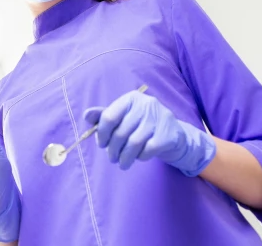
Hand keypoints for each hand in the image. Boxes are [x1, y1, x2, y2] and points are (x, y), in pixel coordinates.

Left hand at [83, 91, 215, 176]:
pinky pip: (147, 150)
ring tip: (122, 163)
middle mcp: (146, 105)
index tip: (101, 144)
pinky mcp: (168, 135)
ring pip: (133, 144)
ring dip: (124, 157)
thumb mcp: (124, 117)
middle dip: (113, 149)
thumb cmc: (143, 125)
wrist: (175, 135)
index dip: (101, 134)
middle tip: (112, 158)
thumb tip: (86, 115)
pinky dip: (140, 157)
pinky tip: (139, 157)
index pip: (109, 116)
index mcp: (131, 98)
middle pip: (120, 133)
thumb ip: (105, 116)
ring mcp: (159, 119)